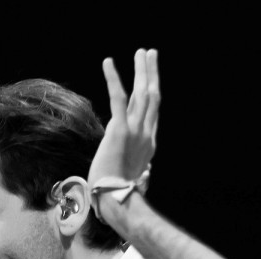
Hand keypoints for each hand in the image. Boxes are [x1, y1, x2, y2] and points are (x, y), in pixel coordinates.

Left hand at [87, 48, 159, 194]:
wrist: (117, 203)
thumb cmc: (118, 196)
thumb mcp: (131, 179)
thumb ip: (136, 169)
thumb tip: (141, 171)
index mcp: (148, 145)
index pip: (151, 114)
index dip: (150, 94)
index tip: (149, 80)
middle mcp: (146, 135)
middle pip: (152, 97)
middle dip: (152, 73)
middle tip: (150, 55)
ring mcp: (135, 132)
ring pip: (142, 93)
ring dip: (142, 70)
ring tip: (141, 52)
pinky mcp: (120, 131)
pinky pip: (118, 99)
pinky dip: (113, 78)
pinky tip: (108, 62)